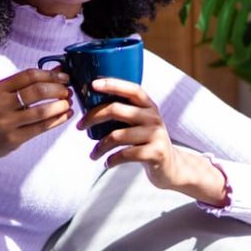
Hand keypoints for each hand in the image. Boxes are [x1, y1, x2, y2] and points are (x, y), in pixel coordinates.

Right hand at [0, 68, 71, 187]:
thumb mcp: (3, 94)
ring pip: (42, 111)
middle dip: (58, 90)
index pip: (29, 75)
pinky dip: (57, 120)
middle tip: (67, 91)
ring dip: (60, 106)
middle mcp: (0, 104)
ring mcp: (7, 123)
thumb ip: (28, 83)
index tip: (64, 76)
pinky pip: (41, 127)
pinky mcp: (14, 139)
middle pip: (37, 91)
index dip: (50, 74)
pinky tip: (65, 115)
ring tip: (68, 103)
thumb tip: (58, 70)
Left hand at [80, 78, 227, 205]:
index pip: (132, 89)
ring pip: (117, 135)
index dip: (112, 84)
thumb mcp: (141, 123)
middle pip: (117, 110)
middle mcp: (153, 117)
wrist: (171, 167)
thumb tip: (91, 107)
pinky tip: (107, 163)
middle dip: (93, 116)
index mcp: (149, 106)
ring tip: (93, 154)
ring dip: (100, 146)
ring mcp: (156, 135)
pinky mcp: (156, 153)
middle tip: (80, 126)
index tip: (93, 84)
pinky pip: (125, 154)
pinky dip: (112, 160)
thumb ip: (125, 113)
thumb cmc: (147, 143)